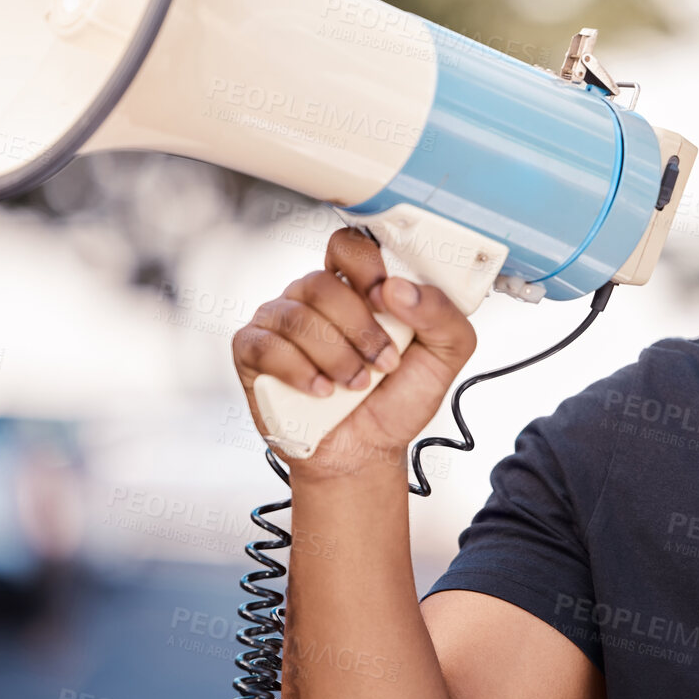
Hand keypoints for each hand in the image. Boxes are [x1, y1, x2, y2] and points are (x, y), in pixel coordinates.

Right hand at [232, 226, 479, 479]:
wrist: (366, 452)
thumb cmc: (398, 399)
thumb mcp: (445, 356)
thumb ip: (441, 314)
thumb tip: (399, 288)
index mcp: (359, 288)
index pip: (349, 246)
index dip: (365, 267)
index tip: (386, 300)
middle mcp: (316, 298)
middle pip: (322, 283)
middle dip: (359, 329)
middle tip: (383, 362)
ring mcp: (281, 322)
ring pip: (297, 317)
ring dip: (336, 356)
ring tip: (356, 384)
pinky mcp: (253, 353)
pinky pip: (266, 346)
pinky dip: (300, 371)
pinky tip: (322, 391)